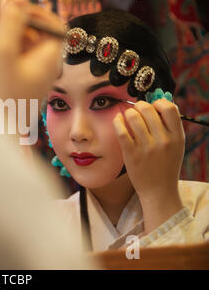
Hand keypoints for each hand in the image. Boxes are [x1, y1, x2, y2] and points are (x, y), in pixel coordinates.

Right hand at [0, 0, 64, 100]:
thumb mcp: (1, 52)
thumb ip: (10, 20)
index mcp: (48, 59)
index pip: (51, 25)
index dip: (31, 10)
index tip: (8, 4)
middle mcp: (41, 68)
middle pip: (29, 33)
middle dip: (6, 18)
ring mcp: (25, 77)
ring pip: (14, 44)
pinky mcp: (10, 85)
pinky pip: (5, 58)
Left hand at [113, 99, 184, 232]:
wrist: (158, 191)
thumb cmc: (165, 166)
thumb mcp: (176, 146)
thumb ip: (169, 127)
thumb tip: (156, 105)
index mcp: (177, 137)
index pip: (169, 108)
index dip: (158, 103)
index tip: (152, 108)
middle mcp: (163, 140)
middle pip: (147, 109)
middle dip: (139, 106)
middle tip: (135, 111)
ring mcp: (146, 147)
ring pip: (133, 116)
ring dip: (127, 113)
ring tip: (127, 117)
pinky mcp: (131, 153)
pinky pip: (121, 130)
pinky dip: (117, 121)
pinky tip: (117, 120)